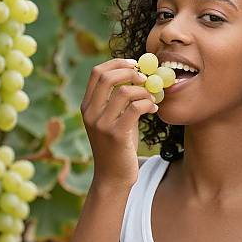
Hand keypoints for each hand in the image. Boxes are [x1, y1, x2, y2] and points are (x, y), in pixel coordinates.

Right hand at [80, 58, 156, 188]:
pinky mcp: (116, 135)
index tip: (135, 64)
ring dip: (144, 90)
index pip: (97, 73)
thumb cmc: (118, 147)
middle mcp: (90, 113)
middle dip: (130, 72)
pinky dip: (148, 103)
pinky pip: (135, 108)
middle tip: (146, 77)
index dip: (117, 63)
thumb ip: (120, 101)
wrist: (113, 178)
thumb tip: (139, 77)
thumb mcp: (114, 120)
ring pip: (124, 92)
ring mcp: (101, 124)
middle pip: (107, 77)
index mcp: (87, 106)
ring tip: (152, 98)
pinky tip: (154, 108)